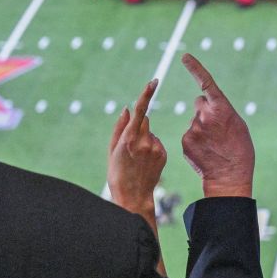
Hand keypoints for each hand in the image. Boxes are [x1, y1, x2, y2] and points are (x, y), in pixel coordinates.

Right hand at [108, 79, 166, 219]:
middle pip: (144, 120)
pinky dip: (151, 148)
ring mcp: (156, 148)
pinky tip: (146, 162)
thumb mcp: (112, 150)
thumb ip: (119, 127)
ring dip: (144, 139)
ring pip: (150, 133)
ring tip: (137, 158)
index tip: (154, 81)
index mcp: (129, 138)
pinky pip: (157, 143)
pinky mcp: (163, 154)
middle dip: (137, 126)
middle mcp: (144, 141)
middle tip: (130, 145)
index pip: (140, 110)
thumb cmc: (117, 173)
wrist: (133, 196)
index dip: (146, 94)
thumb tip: (126, 108)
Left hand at [180, 53, 254, 197]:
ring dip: (202, 129)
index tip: (184, 56)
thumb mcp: (238, 124)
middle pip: (199, 104)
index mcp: (221, 108)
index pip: (205, 82)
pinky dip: (196, 141)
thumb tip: (201, 102)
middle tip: (217, 129)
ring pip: (194, 121)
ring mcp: (192, 128)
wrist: (229, 176)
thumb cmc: (239, 150)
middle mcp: (204, 115)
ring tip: (214, 144)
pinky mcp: (185, 141)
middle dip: (205, 111)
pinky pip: (189, 135)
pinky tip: (206, 151)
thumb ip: (220, 110)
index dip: (195, 67)